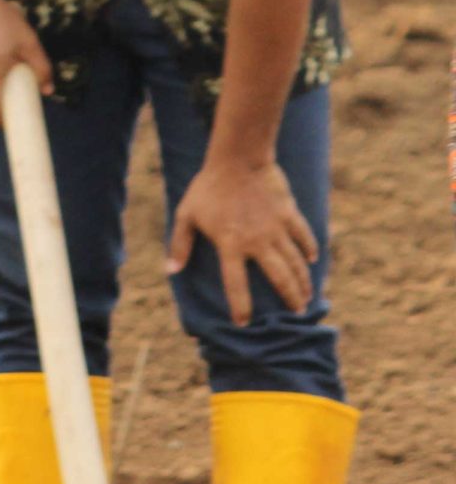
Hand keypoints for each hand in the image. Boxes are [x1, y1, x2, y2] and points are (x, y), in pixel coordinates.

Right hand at [0, 0, 52, 123]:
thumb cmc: (0, 21)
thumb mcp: (29, 43)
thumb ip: (41, 69)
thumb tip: (48, 90)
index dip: (8, 125)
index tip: (22, 124)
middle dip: (8, 102)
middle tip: (25, 90)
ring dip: (0, 83)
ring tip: (13, 61)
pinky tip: (0, 52)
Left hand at [167, 158, 318, 322]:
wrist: (237, 160)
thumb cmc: (208, 187)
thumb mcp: (186, 214)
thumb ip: (180, 244)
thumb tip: (171, 270)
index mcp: (230, 245)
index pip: (235, 284)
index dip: (240, 306)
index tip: (244, 323)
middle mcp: (257, 242)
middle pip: (278, 278)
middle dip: (289, 298)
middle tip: (297, 313)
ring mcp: (276, 229)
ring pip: (295, 262)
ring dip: (302, 281)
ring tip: (307, 296)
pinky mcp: (289, 215)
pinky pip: (304, 236)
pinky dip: (310, 249)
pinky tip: (313, 260)